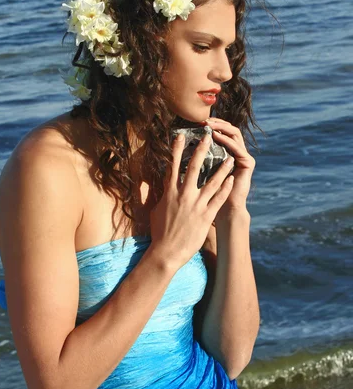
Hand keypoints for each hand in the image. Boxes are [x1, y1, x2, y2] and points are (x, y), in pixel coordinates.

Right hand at [149, 131, 235, 270]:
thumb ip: (162, 195)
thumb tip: (163, 186)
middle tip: (207, 138)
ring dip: (222, 168)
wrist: (166, 252)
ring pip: (212, 181)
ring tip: (230, 158)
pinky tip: (232, 180)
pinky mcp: (206, 216)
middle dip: (201, 150)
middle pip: (194, 167)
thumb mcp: (157, 210)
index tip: (181, 137)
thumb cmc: (160, 232)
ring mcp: (196, 205)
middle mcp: (183, 195)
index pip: (173, 166)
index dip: (176, 150)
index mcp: (169, 193)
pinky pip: (219, 199)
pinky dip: (226, 189)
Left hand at [199, 118, 255, 218]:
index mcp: (224, 153)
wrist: (224, 210)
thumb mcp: (198, 175)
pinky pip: (238, 148)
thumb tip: (172, 150)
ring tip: (210, 124)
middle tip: (203, 119)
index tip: (196, 121)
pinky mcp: (248, 163)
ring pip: (234, 134)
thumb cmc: (208, 195)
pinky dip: (227, 141)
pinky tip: (217, 136)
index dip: (209, 125)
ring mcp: (243, 156)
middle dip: (216, 122)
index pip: (219, 132)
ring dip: (222, 127)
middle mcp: (235, 152)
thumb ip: (191, 162)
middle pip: (227, 129)